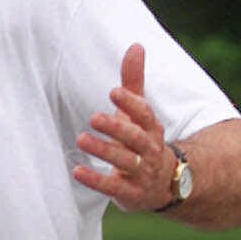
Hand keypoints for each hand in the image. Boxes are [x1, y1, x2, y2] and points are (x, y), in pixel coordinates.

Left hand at [73, 44, 174, 212]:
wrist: (163, 185)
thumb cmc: (143, 141)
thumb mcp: (140, 113)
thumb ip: (134, 82)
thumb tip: (136, 45)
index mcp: (152, 129)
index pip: (146, 114)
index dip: (131, 103)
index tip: (114, 92)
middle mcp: (150, 150)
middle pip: (136, 138)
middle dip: (117, 128)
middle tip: (94, 118)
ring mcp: (143, 174)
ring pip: (126, 161)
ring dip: (104, 150)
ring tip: (81, 139)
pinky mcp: (131, 194)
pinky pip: (114, 188)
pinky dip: (96, 180)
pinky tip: (77, 171)